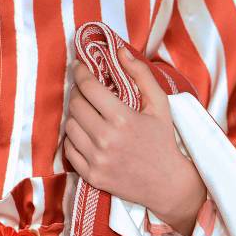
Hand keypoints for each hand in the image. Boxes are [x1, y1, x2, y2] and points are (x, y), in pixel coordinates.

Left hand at [64, 47, 206, 235]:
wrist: (167, 184)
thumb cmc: (163, 142)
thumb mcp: (160, 105)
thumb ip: (141, 75)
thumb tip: (119, 51)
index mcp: (122, 119)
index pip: (89, 87)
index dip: (81, 72)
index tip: (79, 67)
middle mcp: (106, 139)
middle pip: (75, 106)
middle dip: (78, 93)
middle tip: (85, 91)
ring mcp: (97, 160)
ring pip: (69, 127)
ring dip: (75, 116)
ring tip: (86, 113)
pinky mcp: (92, 176)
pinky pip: (69, 151)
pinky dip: (73, 140)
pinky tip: (84, 134)